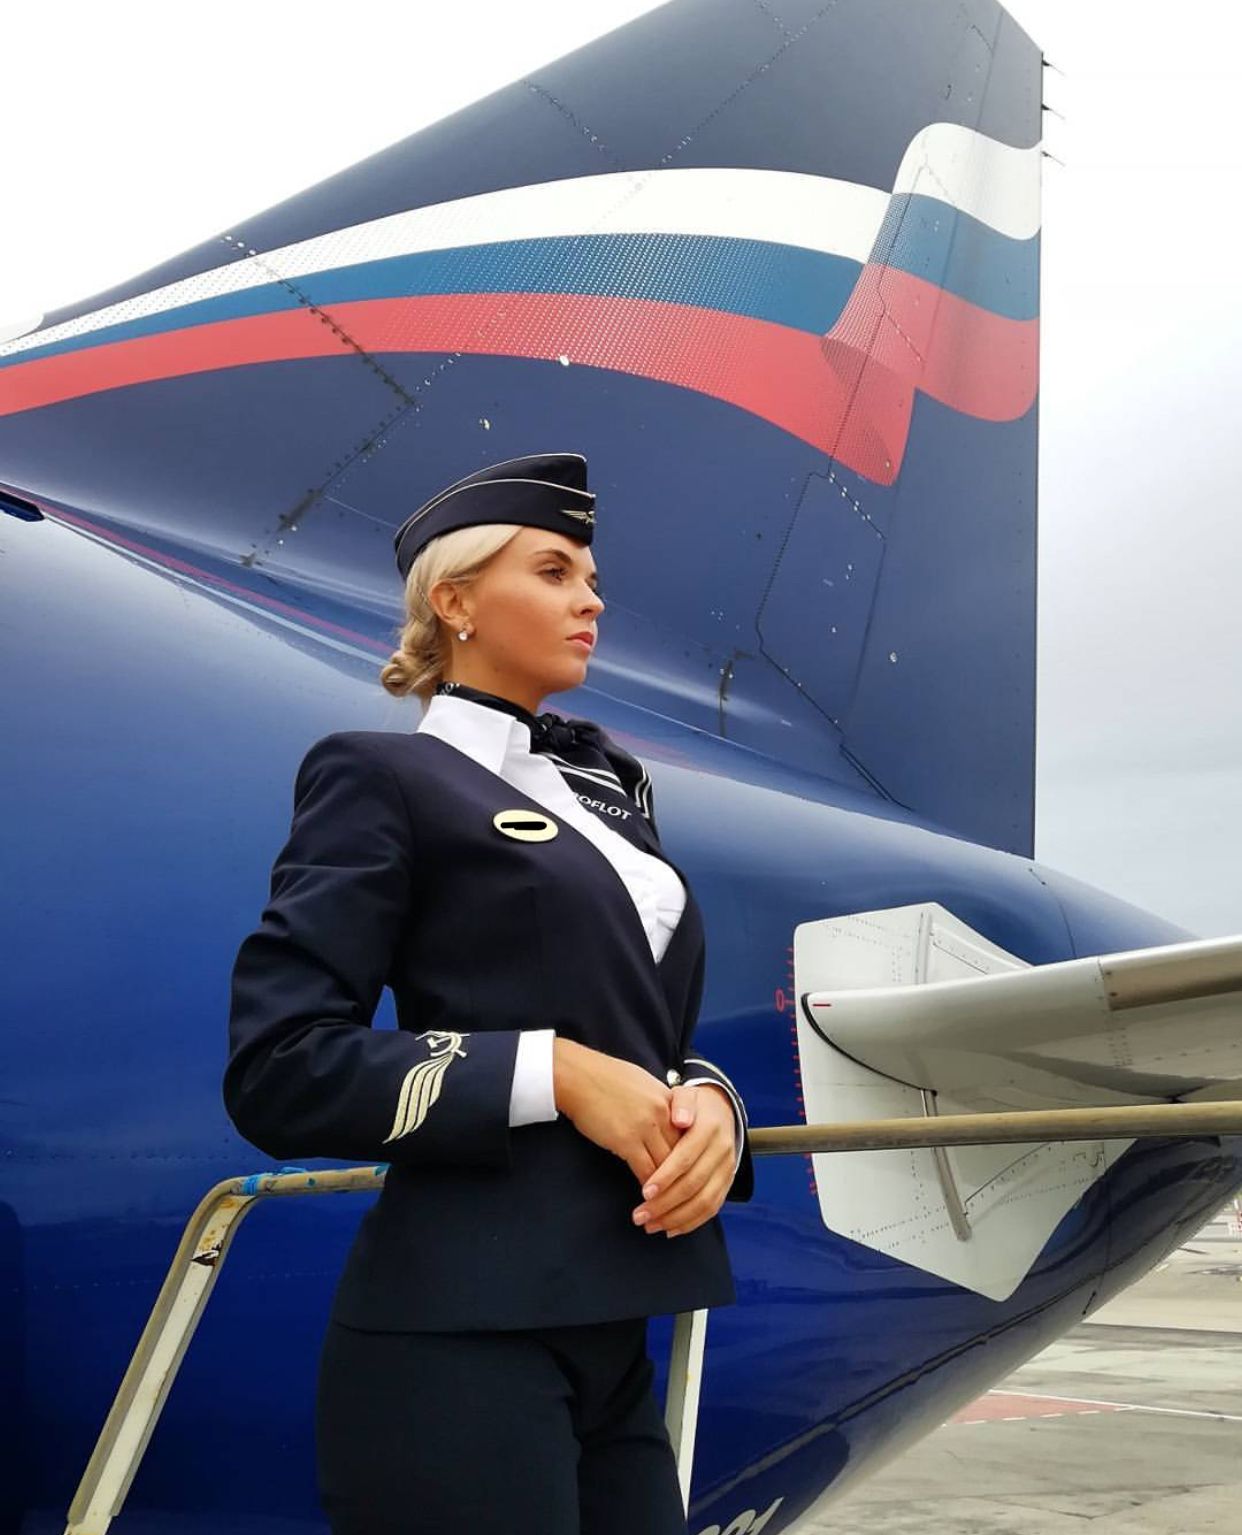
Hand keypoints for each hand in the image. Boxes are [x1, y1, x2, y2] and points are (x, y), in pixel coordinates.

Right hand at [553, 1038, 680, 1186]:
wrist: (578, 1075)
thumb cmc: (606, 1077)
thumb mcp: (643, 1083)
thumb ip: (659, 1103)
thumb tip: (668, 1119)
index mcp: (668, 1099)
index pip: (689, 1135)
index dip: (689, 1156)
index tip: (688, 1172)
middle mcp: (662, 1113)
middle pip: (682, 1153)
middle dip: (682, 1176)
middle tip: (682, 1195)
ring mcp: (646, 1127)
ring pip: (666, 1167)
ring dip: (666, 1187)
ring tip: (664, 1202)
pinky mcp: (626, 1140)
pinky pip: (645, 1171)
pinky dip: (648, 1187)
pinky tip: (646, 1196)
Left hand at [631, 1083, 736, 1237]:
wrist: (720, 1110)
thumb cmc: (693, 1106)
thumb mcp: (686, 1095)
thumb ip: (681, 1103)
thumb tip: (680, 1118)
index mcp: (709, 1129)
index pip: (686, 1158)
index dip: (666, 1177)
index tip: (645, 1192)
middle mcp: (722, 1151)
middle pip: (693, 1184)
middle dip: (665, 1204)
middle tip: (639, 1215)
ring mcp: (727, 1169)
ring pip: (704, 1201)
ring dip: (675, 1217)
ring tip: (650, 1225)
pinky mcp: (727, 1182)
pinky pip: (712, 1208)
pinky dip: (691, 1222)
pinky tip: (669, 1229)